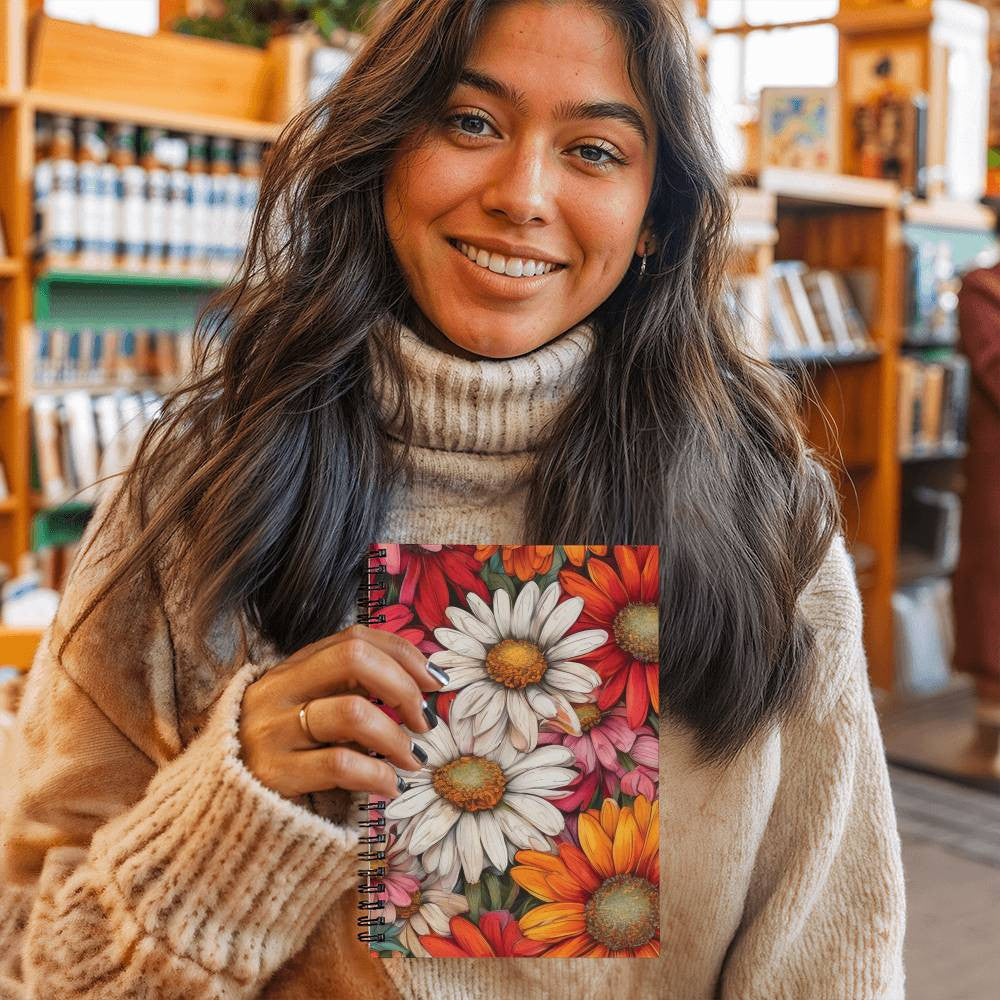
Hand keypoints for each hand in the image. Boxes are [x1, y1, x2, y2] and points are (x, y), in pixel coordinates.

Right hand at [237, 624, 446, 800]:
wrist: (212, 807)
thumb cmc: (276, 754)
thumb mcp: (303, 708)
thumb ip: (346, 690)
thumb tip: (418, 685)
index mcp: (291, 668)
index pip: (354, 638)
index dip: (402, 653)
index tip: (434, 680)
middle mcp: (279, 690)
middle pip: (354, 659)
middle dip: (402, 687)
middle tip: (422, 721)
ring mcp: (272, 730)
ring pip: (353, 712)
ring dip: (396, 737)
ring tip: (410, 760)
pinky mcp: (273, 775)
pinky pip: (341, 765)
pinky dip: (379, 774)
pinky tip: (390, 786)